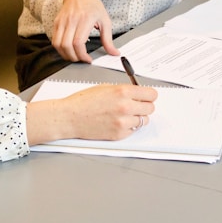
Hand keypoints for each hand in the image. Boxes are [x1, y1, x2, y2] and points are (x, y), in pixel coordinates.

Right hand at [26, 84, 157, 144]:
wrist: (70, 117)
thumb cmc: (83, 102)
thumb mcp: (106, 87)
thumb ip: (124, 90)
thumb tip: (138, 93)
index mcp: (123, 92)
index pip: (151, 94)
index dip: (149, 95)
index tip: (147, 96)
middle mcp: (126, 107)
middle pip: (150, 108)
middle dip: (144, 106)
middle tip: (136, 105)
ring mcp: (123, 122)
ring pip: (144, 120)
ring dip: (137, 117)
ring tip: (125, 115)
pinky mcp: (119, 134)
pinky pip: (133, 130)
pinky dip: (129, 127)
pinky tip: (117, 122)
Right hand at [52, 0, 119, 61]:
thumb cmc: (93, 6)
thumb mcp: (105, 21)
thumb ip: (108, 39)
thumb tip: (114, 53)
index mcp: (85, 19)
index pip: (78, 42)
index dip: (82, 55)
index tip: (88, 59)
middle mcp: (71, 20)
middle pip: (67, 46)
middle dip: (74, 57)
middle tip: (81, 59)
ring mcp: (62, 21)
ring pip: (58, 44)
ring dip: (65, 55)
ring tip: (74, 56)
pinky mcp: (56, 23)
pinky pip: (54, 40)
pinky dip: (60, 49)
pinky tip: (68, 50)